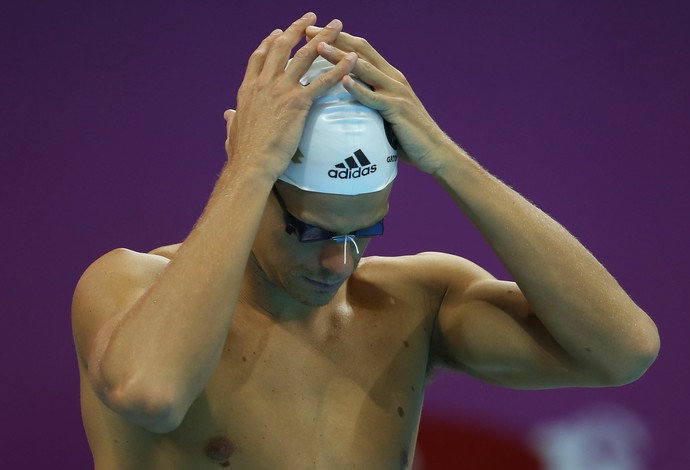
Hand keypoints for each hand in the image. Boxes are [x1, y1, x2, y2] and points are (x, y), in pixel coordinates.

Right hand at [226, 13, 357, 181]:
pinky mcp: (298, 103)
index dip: (269, 42)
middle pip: (282, 47)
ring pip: (305, 56)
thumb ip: (232, 119)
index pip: (259, 57)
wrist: (250, 164)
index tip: (278, 32)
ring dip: (323, 38)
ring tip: (337, 26)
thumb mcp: (232, 131)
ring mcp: (281, 91)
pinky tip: (352, 60)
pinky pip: (323, 81)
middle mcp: (264, 83)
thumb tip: (228, 115)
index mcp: (248, 89)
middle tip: (311, 17)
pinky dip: (339, 69)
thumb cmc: (243, 154)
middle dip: (297, 28)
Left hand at [306, 26, 454, 174]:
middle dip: (334, 40)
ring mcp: (396, 91)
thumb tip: (345, 103)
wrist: (433, 150)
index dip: (338, 39)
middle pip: (360, 51)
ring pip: (364, 69)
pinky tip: (344, 81)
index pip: (361, 50)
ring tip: (319, 49)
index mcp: (388, 76)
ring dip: (340, 57)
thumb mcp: (385, 112)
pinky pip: (374, 97)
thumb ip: (369, 101)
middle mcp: (392, 78)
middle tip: (309, 32)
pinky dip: (359, 88)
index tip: (313, 32)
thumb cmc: (407, 136)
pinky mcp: (397, 108)